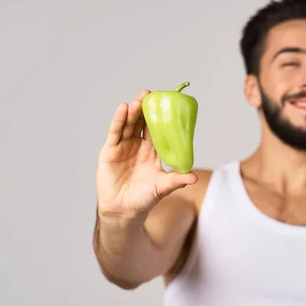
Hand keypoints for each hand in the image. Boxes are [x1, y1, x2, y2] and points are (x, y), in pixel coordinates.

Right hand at [95, 90, 198, 219]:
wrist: (124, 211)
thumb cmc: (145, 199)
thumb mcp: (163, 186)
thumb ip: (177, 179)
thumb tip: (195, 176)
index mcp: (152, 152)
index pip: (157, 130)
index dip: (161, 117)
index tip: (167, 103)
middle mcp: (138, 147)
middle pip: (142, 123)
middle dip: (146, 109)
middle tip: (151, 94)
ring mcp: (123, 148)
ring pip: (129, 125)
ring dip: (133, 111)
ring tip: (139, 99)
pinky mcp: (110, 151)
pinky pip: (115, 133)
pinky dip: (119, 120)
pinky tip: (123, 109)